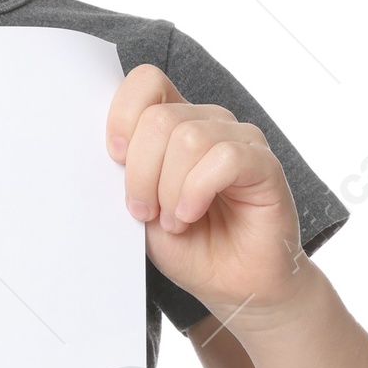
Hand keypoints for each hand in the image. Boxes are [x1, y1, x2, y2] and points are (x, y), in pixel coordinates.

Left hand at [106, 64, 305, 328]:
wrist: (231, 286)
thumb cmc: (188, 245)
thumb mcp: (140, 206)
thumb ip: (125, 171)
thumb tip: (103, 147)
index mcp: (176, 123)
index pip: (147, 81)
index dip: (122, 115)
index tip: (114, 160)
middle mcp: (209, 122)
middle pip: (159, 117)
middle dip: (141, 172)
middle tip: (145, 211)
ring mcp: (241, 140)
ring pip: (189, 137)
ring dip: (169, 189)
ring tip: (174, 220)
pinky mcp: (264, 165)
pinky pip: (225, 157)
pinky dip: (197, 190)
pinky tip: (191, 214)